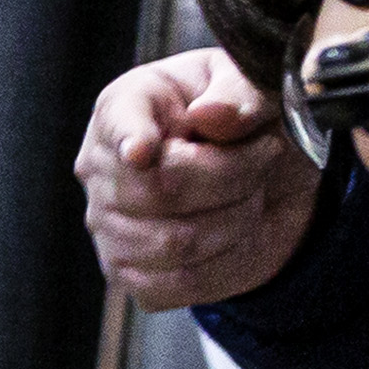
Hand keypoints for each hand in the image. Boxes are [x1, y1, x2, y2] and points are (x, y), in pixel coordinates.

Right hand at [75, 47, 321, 312]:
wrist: (267, 177)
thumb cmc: (248, 121)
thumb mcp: (258, 86)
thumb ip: (242, 92)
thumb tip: (210, 114)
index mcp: (125, 107)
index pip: (120, 128)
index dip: (130, 141)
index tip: (144, 152)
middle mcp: (101, 170)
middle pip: (160, 190)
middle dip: (235, 176)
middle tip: (265, 155)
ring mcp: (108, 228)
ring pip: (176, 242)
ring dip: (237, 219)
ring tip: (251, 193)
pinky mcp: (129, 275)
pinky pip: (180, 282)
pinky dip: (226, 260)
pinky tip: (236, 233)